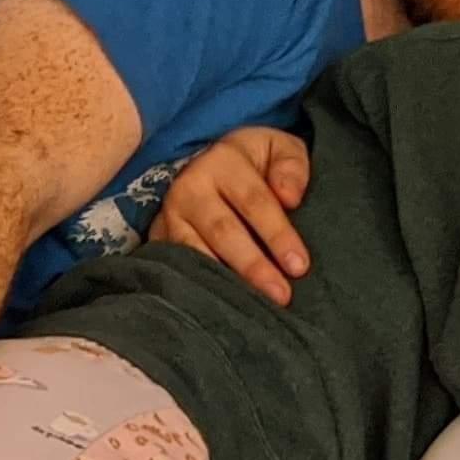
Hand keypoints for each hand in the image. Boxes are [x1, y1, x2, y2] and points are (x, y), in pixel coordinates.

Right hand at [147, 127, 313, 302]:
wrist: (210, 165)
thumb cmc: (255, 164)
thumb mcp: (279, 150)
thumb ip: (291, 167)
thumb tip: (290, 197)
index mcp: (223, 161)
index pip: (254, 201)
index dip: (277, 235)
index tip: (299, 266)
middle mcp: (190, 187)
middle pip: (223, 231)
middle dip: (253, 266)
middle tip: (281, 295)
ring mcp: (170, 216)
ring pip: (196, 254)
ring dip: (225, 283)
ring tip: (252, 308)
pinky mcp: (160, 240)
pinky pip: (178, 269)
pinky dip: (200, 288)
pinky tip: (223, 308)